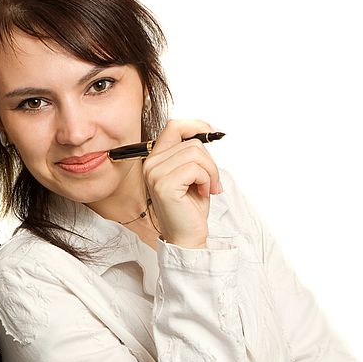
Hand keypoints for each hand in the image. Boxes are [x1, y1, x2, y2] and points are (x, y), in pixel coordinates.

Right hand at [143, 119, 222, 248]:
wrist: (187, 236)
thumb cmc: (189, 207)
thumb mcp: (192, 173)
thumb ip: (191, 153)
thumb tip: (205, 134)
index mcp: (155, 159)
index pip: (173, 126)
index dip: (195, 126)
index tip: (211, 134)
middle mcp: (151, 164)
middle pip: (191, 142)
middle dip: (210, 162)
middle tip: (212, 182)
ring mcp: (155, 174)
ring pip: (195, 154)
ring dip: (210, 172)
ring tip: (207, 187)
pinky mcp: (164, 185)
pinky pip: (195, 169)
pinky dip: (207, 180)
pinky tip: (203, 193)